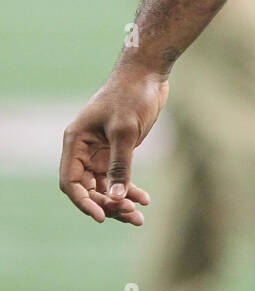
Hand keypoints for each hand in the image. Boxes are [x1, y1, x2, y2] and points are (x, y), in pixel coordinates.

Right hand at [59, 67, 168, 225]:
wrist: (148, 73)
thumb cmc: (132, 95)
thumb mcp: (125, 131)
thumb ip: (120, 165)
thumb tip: (116, 199)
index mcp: (75, 141)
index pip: (71, 182)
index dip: (84, 202)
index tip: (102, 217)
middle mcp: (83, 149)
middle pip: (88, 189)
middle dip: (107, 205)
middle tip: (131, 215)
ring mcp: (100, 151)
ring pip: (104, 186)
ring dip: (119, 203)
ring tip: (139, 218)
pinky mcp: (117, 150)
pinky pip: (118, 177)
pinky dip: (129, 190)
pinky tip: (144, 200)